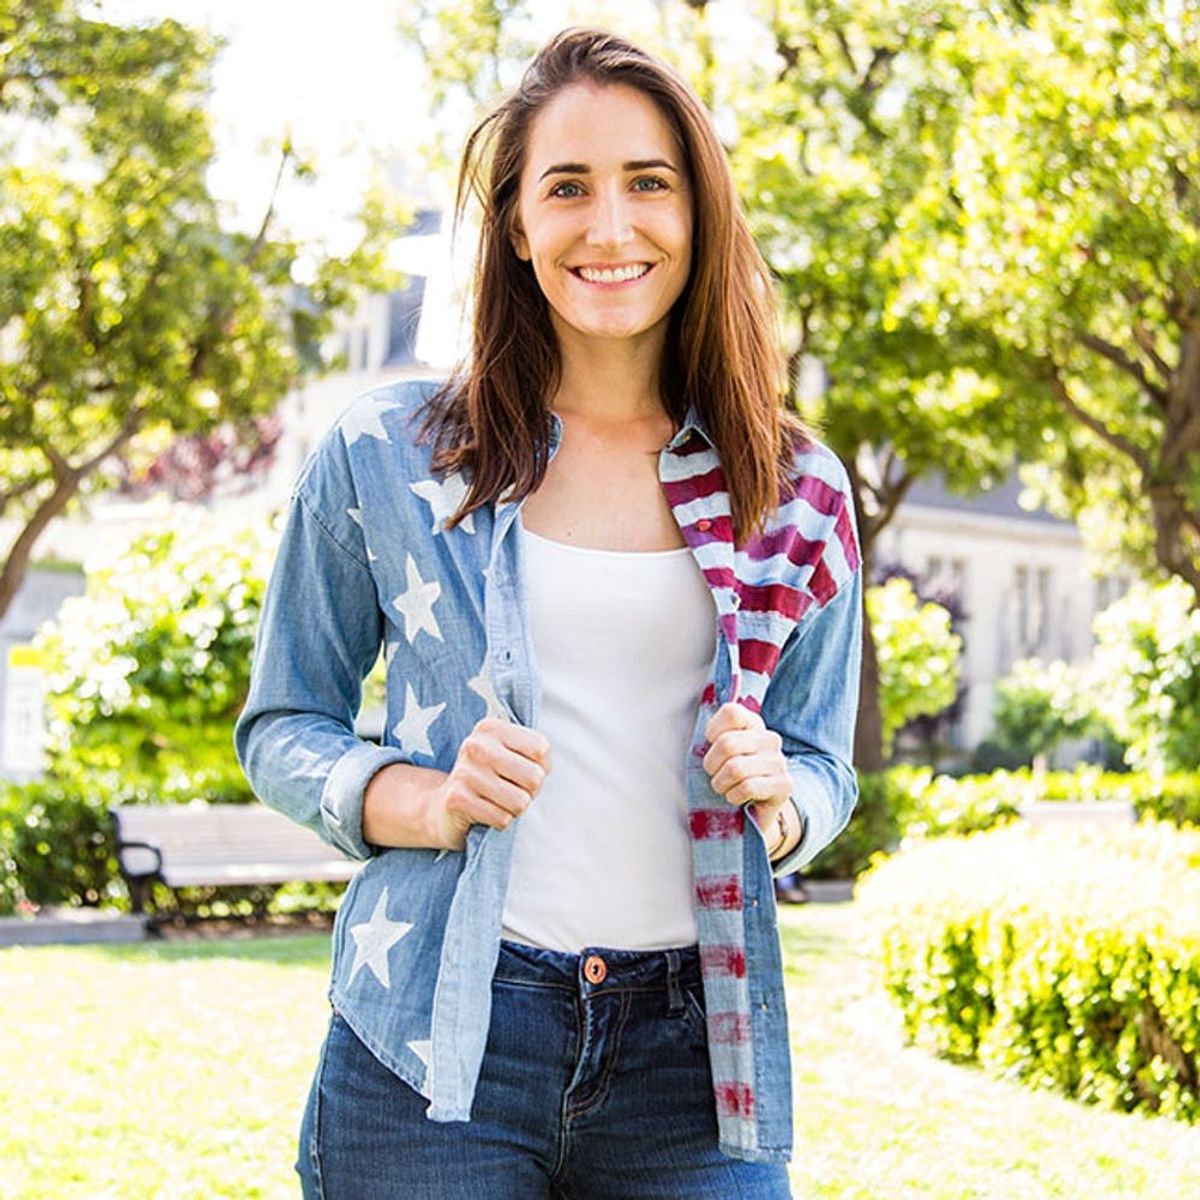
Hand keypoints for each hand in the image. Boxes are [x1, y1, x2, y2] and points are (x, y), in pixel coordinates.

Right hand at [431, 718, 550, 849]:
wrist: (446, 806)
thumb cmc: (492, 779)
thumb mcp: (514, 757)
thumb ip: (537, 757)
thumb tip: (539, 773)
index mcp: (491, 728)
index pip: (541, 749)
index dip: (539, 767)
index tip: (520, 770)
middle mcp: (475, 745)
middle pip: (534, 777)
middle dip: (529, 792)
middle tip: (511, 790)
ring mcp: (464, 772)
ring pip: (520, 802)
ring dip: (514, 809)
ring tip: (498, 801)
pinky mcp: (456, 800)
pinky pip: (503, 819)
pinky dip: (499, 821)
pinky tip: (485, 812)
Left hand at [702, 702, 790, 824]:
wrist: (756, 807)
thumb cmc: (732, 775)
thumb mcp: (721, 751)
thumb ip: (715, 736)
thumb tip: (708, 733)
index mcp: (752, 723)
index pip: (731, 712)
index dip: (713, 731)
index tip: (712, 745)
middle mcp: (769, 738)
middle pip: (727, 744)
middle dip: (711, 764)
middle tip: (714, 774)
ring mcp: (779, 761)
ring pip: (736, 768)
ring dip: (721, 783)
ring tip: (723, 787)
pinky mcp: (784, 784)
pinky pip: (748, 787)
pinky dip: (734, 796)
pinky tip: (735, 797)